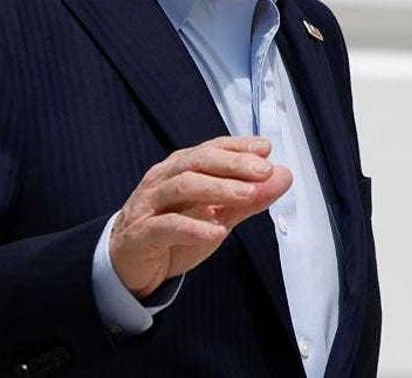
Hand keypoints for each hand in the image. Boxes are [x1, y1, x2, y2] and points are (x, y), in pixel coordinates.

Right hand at [109, 136, 291, 297]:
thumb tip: (281, 176)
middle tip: (263, 170)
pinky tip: (216, 232)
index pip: (209, 150)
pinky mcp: (141, 233)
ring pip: (182, 187)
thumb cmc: (173, 234)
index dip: (237, 147)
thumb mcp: (216, 216)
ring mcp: (149, 205)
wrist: (129, 264)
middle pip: (196, 162)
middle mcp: (163, 180)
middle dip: (232, 164)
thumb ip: (247, 199)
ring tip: (247, 195)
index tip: (265, 149)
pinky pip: (166, 226)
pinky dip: (193, 227)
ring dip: (217, 189)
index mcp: (179, 170)